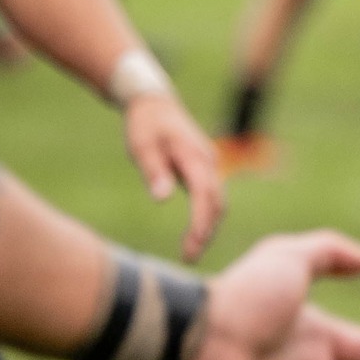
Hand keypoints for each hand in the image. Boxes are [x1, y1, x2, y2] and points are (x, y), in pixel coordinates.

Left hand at [121, 91, 225, 261]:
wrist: (155, 102)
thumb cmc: (145, 125)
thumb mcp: (142, 147)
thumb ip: (154, 172)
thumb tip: (162, 199)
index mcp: (194, 156)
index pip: (205, 195)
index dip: (201, 222)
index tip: (192, 245)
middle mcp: (208, 161)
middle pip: (217, 202)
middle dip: (206, 232)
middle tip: (189, 257)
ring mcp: (209, 164)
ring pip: (218, 201)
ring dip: (208, 226)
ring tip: (190, 251)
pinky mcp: (205, 168)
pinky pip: (213, 196)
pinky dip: (207, 216)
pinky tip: (195, 232)